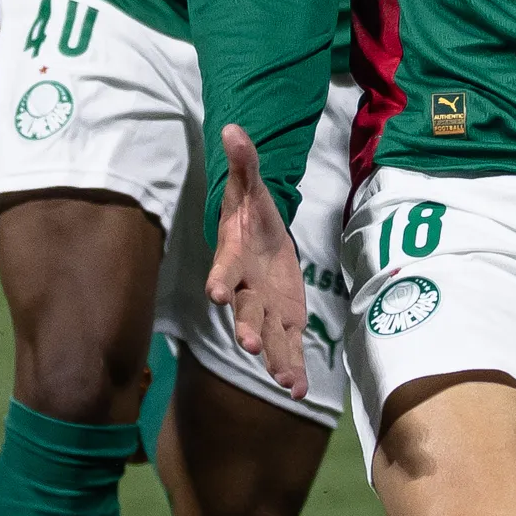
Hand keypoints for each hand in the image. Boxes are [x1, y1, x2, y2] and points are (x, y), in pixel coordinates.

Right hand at [201, 124, 308, 398]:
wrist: (260, 237)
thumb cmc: (251, 213)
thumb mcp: (252, 186)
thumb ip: (244, 163)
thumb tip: (233, 127)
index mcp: (235, 258)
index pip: (224, 269)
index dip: (221, 279)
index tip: (217, 293)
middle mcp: (245, 290)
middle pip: (244, 311)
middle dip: (246, 327)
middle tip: (247, 344)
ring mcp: (264, 309)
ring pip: (266, 337)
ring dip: (273, 358)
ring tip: (284, 380)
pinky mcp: (283, 320)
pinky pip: (286, 346)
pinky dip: (291, 367)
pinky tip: (298, 387)